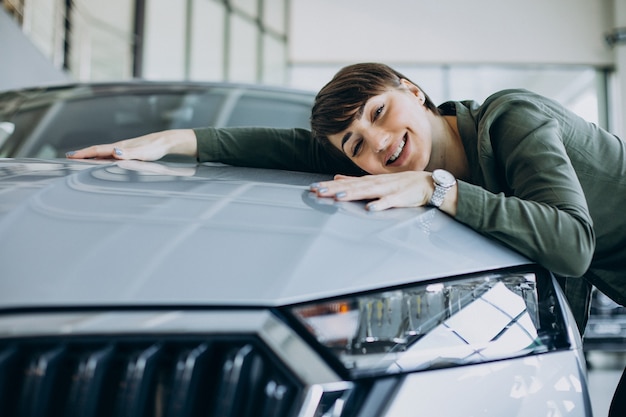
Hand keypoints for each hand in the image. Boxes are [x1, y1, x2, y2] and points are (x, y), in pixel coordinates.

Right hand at [65, 129, 196, 160]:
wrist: (166, 141)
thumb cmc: (155, 148)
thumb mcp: (143, 153)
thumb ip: (129, 153)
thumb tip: (114, 152)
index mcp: (119, 147)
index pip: (97, 150)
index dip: (83, 153)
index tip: (69, 156)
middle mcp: (119, 147)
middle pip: (97, 150)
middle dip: (83, 154)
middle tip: (68, 157)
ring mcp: (124, 149)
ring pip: (103, 152)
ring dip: (91, 155)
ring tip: (80, 159)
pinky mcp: (129, 151)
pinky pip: (111, 155)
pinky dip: (102, 157)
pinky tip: (103, 160)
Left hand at [310, 172, 458, 214]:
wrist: (427, 184)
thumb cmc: (400, 184)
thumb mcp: (375, 181)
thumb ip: (356, 181)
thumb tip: (336, 178)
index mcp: (368, 182)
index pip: (345, 184)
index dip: (329, 186)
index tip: (312, 188)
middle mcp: (375, 184)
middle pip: (352, 187)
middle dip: (334, 189)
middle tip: (317, 191)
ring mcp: (388, 190)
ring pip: (367, 192)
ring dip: (352, 194)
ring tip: (337, 197)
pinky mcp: (400, 198)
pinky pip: (389, 203)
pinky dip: (380, 205)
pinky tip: (370, 209)